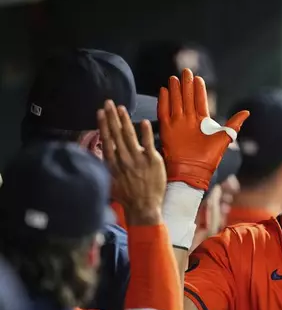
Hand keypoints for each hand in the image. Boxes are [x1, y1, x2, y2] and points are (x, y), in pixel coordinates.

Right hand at [98, 100, 164, 225]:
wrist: (144, 207)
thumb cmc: (127, 197)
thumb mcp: (109, 182)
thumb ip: (106, 166)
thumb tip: (101, 153)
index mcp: (112, 164)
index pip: (106, 140)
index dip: (103, 125)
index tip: (100, 112)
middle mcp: (123, 159)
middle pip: (116, 134)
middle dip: (112, 117)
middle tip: (109, 102)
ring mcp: (138, 159)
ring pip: (130, 136)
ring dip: (125, 121)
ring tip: (121, 108)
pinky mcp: (152, 161)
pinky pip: (148, 144)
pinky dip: (145, 132)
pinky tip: (143, 122)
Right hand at [159, 68, 249, 190]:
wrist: (193, 171)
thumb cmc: (209, 158)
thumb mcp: (224, 138)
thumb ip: (233, 124)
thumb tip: (247, 112)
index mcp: (202, 122)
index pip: (200, 101)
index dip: (199, 90)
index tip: (198, 78)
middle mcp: (189, 121)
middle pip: (187, 98)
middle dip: (186, 85)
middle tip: (186, 71)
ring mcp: (178, 124)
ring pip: (175, 102)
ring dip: (175, 90)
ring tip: (174, 78)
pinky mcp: (167, 129)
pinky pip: (164, 112)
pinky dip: (163, 101)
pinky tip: (163, 90)